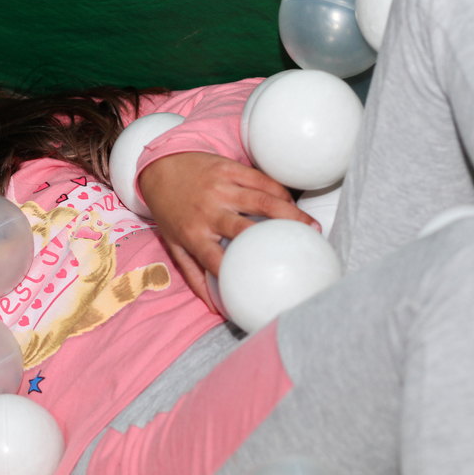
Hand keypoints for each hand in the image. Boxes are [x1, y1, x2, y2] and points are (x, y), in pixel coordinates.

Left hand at [138, 152, 319, 311]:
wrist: (160, 167)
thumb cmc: (170, 211)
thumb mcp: (174, 245)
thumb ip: (194, 275)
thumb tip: (216, 307)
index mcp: (193, 235)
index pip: (218, 260)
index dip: (239, 273)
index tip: (263, 284)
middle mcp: (208, 212)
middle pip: (247, 228)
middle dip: (276, 238)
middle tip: (306, 246)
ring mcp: (219, 188)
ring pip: (261, 200)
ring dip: (290, 212)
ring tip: (312, 225)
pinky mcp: (228, 168)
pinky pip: (259, 179)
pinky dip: (279, 191)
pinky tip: (293, 203)